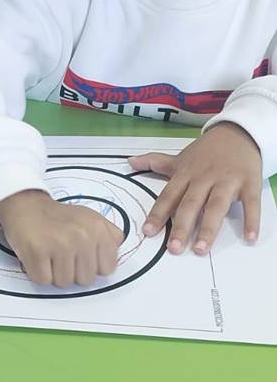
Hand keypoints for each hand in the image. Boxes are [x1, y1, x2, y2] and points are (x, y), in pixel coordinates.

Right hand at [0, 188, 123, 287]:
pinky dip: (38, 273)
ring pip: (64, 283)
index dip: (93, 266)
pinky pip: (43, 280)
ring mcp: (59, 244)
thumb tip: (114, 259)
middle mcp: (82, 236)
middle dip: (73, 272)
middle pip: (85, 280)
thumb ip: (111, 237)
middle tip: (62, 254)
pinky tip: (38, 257)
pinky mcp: (37, 251)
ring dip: (55, 274)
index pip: (107, 270)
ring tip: (50, 255)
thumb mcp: (92, 219)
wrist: (27, 206)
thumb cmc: (60, 219)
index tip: (81, 255)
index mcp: (98, 228)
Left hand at [128, 122, 261, 254]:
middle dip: (182, 226)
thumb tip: (130, 162)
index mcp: (186, 174)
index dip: (158, 214)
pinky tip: (249, 237)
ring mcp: (227, 180)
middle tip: (174, 248)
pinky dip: (251, 220)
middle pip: (191, 204)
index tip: (148, 232)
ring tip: (201, 249)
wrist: (238, 133)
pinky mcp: (249, 183)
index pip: (168, 196)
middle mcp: (204, 178)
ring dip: (209, 227)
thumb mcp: (181, 157)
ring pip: (216, 205)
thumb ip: (156, 162)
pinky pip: (250, 203)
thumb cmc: (207, 151)